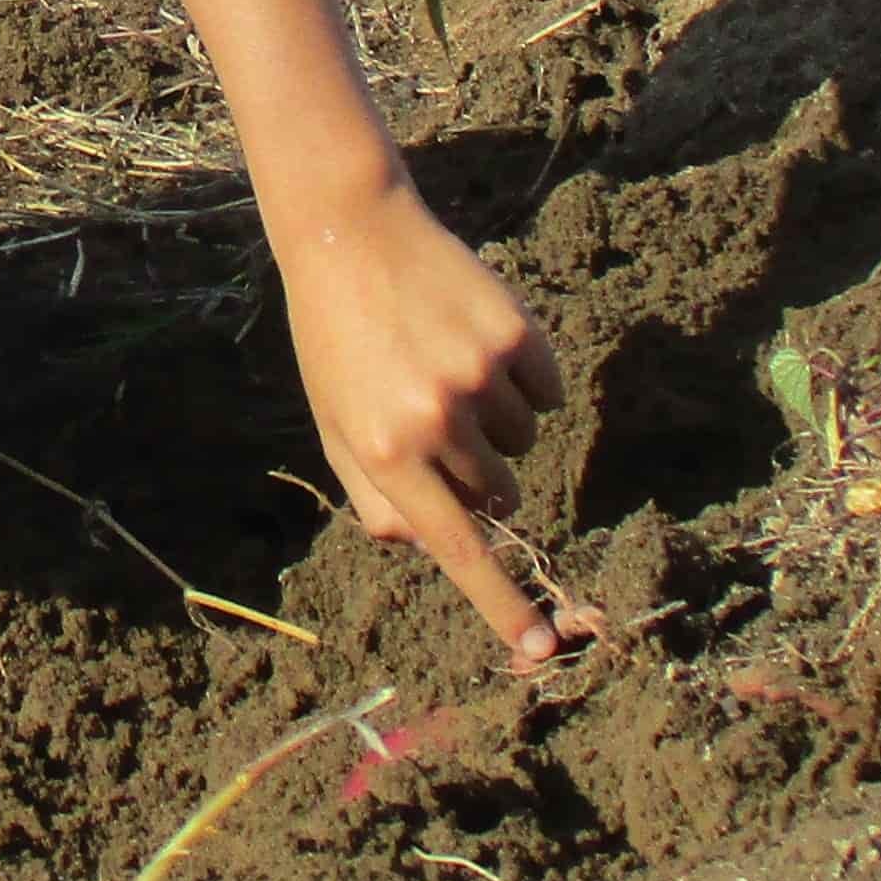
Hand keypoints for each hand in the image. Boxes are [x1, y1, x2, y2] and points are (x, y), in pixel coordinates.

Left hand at [273, 184, 590, 670]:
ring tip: (446, 368)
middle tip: (440, 423)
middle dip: (481, 476)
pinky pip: (545, 389)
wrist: (351, 231)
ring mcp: (477, 374)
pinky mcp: (514, 333)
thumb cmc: (337, 339)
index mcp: (384, 451)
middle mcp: (434, 418)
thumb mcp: (335, 422)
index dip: (501, 604)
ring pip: (524, 439)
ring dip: (499, 421)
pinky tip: (476, 340)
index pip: (455, 548)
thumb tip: (433, 545)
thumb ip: (377, 494)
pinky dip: (524, 377)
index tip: (541, 648)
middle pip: (498, 493)